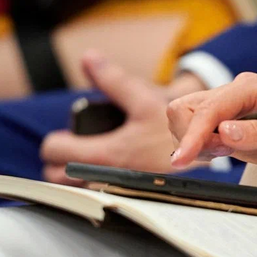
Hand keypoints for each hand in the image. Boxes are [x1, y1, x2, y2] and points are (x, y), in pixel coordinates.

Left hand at [41, 51, 204, 184]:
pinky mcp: (125, 198)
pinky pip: (93, 195)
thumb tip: (88, 58)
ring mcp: (114, 191)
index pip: (55, 150)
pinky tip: (104, 173)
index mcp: (105, 154)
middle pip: (56, 175)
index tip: (67, 136)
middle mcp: (105, 178)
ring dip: (74, 175)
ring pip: (74, 188)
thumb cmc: (173, 131)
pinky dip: (91, 185)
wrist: (201, 154)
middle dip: (59, 162)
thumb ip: (113, 80)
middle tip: (74, 148)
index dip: (56, 140)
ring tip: (88, 160)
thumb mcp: (144, 100)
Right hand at [168, 73, 256, 172]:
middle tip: (217, 154)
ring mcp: (228, 109)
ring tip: (225, 153)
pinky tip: (223, 153)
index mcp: (250, 88)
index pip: (209, 109)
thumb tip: (225, 131)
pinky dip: (199, 147)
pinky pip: (196, 133)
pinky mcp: (226, 125)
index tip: (184, 158)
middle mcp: (235, 94)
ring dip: (194, 143)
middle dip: (189, 136)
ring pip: (185, 119)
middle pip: (185, 108)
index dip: (193, 135)